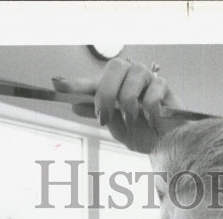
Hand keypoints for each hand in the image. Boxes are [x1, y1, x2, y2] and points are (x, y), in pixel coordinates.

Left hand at [52, 58, 180, 153]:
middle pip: (113, 69)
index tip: (56, 84)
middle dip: (106, 95)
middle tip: (105, 118)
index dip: (75, 83)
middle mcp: (130, 75)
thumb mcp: (116, 127)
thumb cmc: (142, 132)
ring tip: (134, 121)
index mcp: (115, 84)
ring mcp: (147, 78)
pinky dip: (149, 112)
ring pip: (131, 82)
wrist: (167, 144)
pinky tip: (153, 119)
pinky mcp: (164, 85)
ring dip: (129, 108)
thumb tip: (75, 104)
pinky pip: (151, 95)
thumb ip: (98, 114)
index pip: (93, 80)